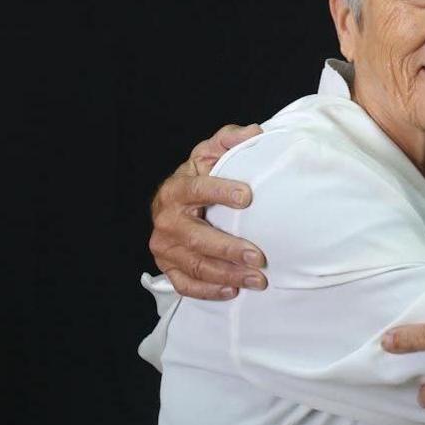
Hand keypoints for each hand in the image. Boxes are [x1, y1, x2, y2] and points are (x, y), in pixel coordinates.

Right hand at [148, 123, 266, 299]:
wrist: (177, 204)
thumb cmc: (200, 177)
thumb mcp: (211, 154)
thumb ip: (230, 141)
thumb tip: (255, 133)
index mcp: (176, 189)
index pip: (196, 189)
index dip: (220, 191)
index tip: (247, 196)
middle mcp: (166, 219)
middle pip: (196, 237)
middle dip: (229, 248)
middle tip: (259, 256)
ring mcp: (165, 247)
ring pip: (196, 265)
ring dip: (228, 274)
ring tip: (258, 278)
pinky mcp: (169, 267)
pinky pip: (186, 285)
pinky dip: (209, 291)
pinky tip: (233, 290)